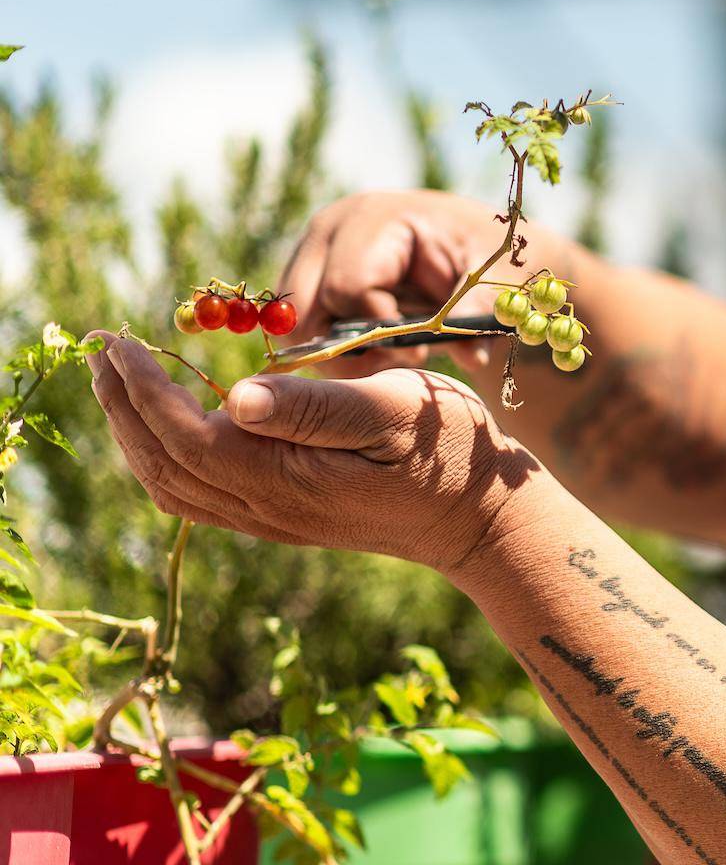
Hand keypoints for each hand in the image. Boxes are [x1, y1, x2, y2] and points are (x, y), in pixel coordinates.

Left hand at [86, 333, 542, 578]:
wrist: (483, 522)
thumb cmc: (451, 452)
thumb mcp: (397, 411)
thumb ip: (319, 405)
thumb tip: (237, 397)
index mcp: (289, 479)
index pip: (187, 435)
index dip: (143, 389)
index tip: (117, 341)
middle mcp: (270, 510)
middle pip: (166, 464)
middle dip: (124, 407)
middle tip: (102, 351)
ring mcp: (276, 523)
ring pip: (176, 486)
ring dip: (137, 435)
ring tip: (120, 385)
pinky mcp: (287, 522)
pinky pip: (201, 499)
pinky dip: (166, 460)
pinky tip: (170, 429)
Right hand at [278, 190, 519, 377]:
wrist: (474, 242)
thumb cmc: (486, 254)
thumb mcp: (496, 277)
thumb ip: (477, 310)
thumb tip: (469, 354)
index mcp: (375, 218)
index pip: (347, 287)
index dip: (379, 332)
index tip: (418, 354)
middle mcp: (330, 230)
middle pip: (305, 312)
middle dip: (348, 351)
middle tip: (396, 366)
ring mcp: (313, 254)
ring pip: (297, 328)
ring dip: (341, 356)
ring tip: (392, 358)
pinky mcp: (310, 280)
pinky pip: (302, 332)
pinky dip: (335, 353)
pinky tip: (378, 353)